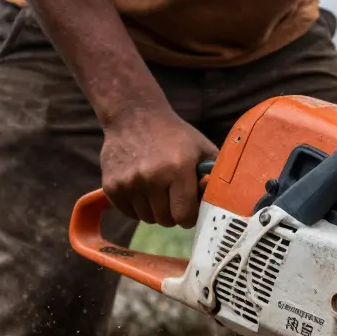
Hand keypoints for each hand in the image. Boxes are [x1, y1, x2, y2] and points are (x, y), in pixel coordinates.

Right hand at [100, 107, 217, 228]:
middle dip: (173, 213)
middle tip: (173, 197)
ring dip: (155, 210)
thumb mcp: (202, 148)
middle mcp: (152, 177)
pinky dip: (137, 207)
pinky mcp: (111, 186)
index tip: (189, 209)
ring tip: (157, 189)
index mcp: (178, 168)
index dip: (189, 216)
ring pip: (147, 219)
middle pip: (166, 220)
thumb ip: (214, 176)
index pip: (184, 216)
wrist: (133, 115)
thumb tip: (225, 203)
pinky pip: (129, 213)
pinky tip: (142, 188)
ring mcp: (129, 182)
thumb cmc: (174, 136)